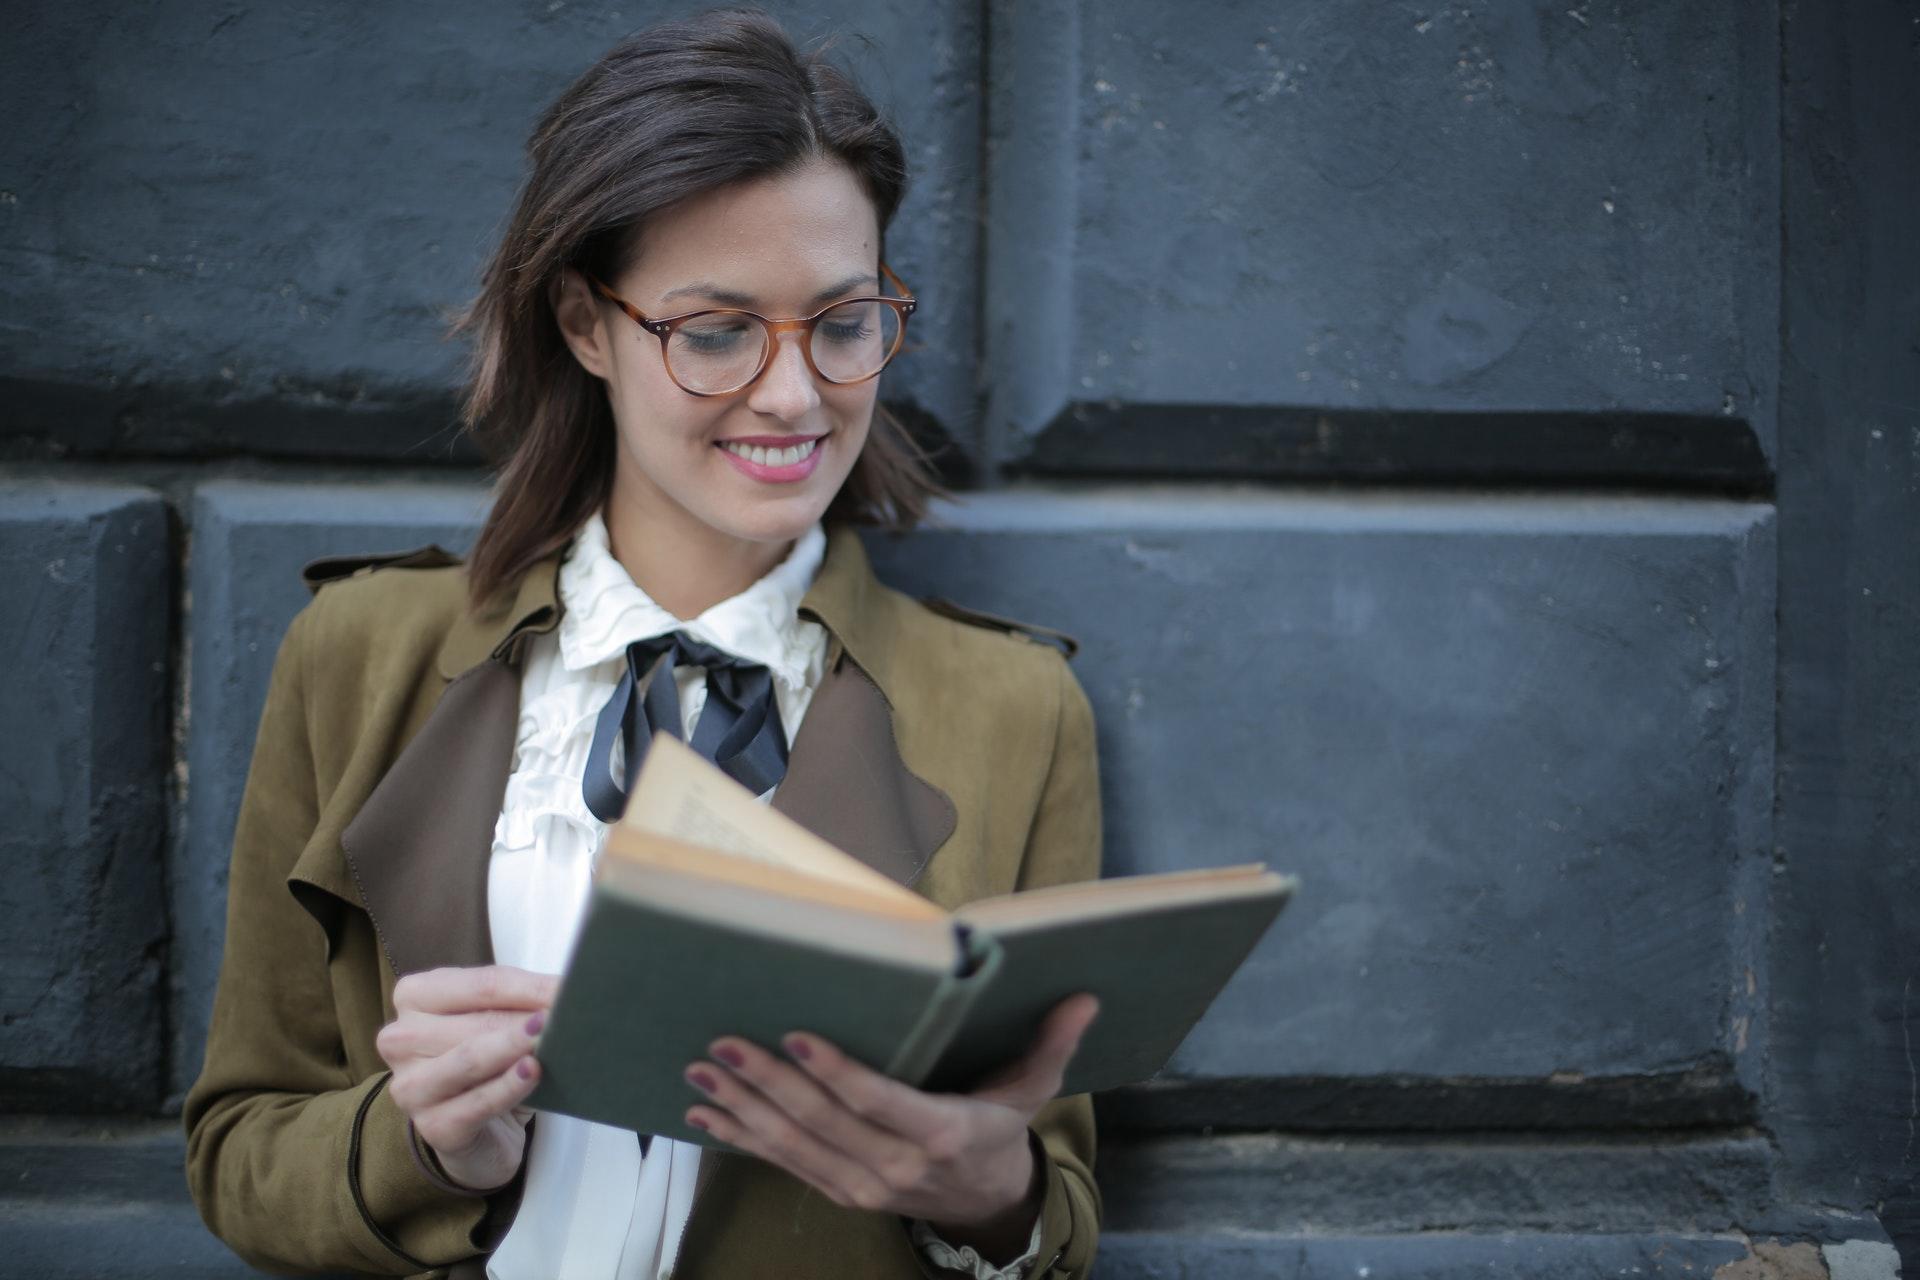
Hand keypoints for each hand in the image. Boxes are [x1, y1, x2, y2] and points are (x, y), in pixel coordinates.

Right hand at [375, 964, 558, 1192]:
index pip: (482, 985)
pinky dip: (509, 1087)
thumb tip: (569, 990)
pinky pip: (476, 1103)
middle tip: (572, 1016)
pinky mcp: (432, 1126)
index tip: (572, 988)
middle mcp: (402, 1038)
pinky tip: (532, 1073)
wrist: (480, 1131)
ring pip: (470, 1060)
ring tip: (550, 1039)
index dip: (532, 987)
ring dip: (515, 1048)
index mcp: (415, 996)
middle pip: (478, 1022)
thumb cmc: (488, 1064)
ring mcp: (411, 1085)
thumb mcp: (499, 1021)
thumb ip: (522, 1003)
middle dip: (528, 1020)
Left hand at [683, 993, 1098, 1261]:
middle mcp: (894, 1165)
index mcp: (941, 1134)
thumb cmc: (1001, 1130)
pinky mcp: (838, 1191)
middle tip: (727, 1042)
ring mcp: (861, 1185)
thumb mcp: (1031, 1091)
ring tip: (703, 1070)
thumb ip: (1050, 1046)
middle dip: (769, 1082)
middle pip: (823, 1122)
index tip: (797, 1035)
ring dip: (743, 1107)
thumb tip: (1084, 998)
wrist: (987, 1206)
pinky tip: (705, 1111)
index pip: (879, 1102)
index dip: (835, 1072)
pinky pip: (782, 1164)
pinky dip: (741, 1137)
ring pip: (792, 1145)